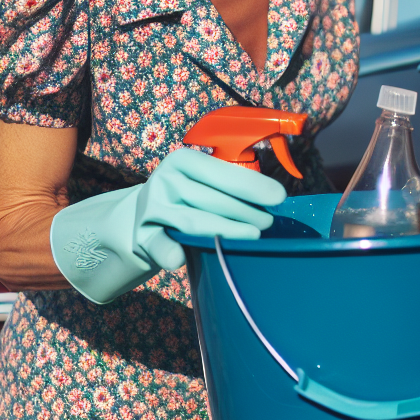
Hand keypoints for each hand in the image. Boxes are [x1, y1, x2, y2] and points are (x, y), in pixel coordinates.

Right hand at [51, 148, 285, 302]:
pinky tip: (180, 259)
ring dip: (224, 231)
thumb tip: (273, 198)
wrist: (139, 216)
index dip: (252, 185)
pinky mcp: (141, 236)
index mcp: (183, 159)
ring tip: (252, 238)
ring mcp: (151, 208)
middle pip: (212, 199)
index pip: (223, 173)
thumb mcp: (201, 182)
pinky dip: (169, 252)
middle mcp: (165, 179)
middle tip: (269, 224)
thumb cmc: (186, 197)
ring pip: (193, 222)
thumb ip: (228, 186)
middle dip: (245, 213)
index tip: (280, 197)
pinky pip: (159, 245)